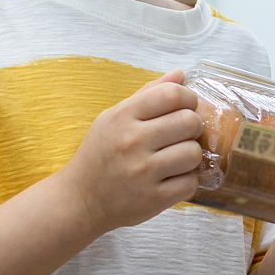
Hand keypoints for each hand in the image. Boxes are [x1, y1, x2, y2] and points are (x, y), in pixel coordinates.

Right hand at [65, 71, 203, 235]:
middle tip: (183, 134)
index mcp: (123, 116)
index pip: (172, 94)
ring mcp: (143, 172)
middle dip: (193, 126)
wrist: (80, 200)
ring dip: (191, 155)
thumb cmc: (100, 154)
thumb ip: (147, 94)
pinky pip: (190, 183)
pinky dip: (186, 181)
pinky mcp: (152, 199)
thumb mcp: (114, 118)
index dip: (188, 98)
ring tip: (177, 157)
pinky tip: (172, 178)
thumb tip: (179, 74)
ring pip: (194, 153)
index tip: (186, 106)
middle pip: (189, 121)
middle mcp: (132, 142)